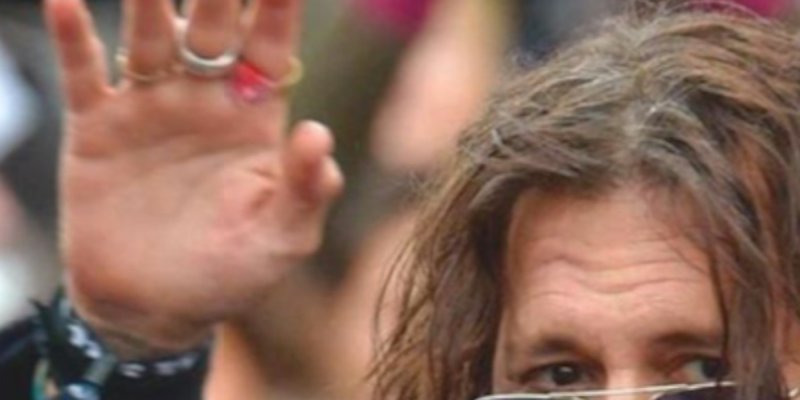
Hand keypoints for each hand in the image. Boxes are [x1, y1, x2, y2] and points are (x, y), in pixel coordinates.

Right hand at [46, 0, 341, 354]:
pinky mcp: (99, 131)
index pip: (270, 49)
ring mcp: (150, 110)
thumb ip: (305, 191)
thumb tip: (320, 135)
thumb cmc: (230, 276)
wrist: (155, 308)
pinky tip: (65, 4)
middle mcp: (203, 102)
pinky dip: (74, 41)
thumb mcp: (281, 240)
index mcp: (254, 121)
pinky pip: (84, 76)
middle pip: (211, 27)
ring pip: (149, 37)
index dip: (277, 5)